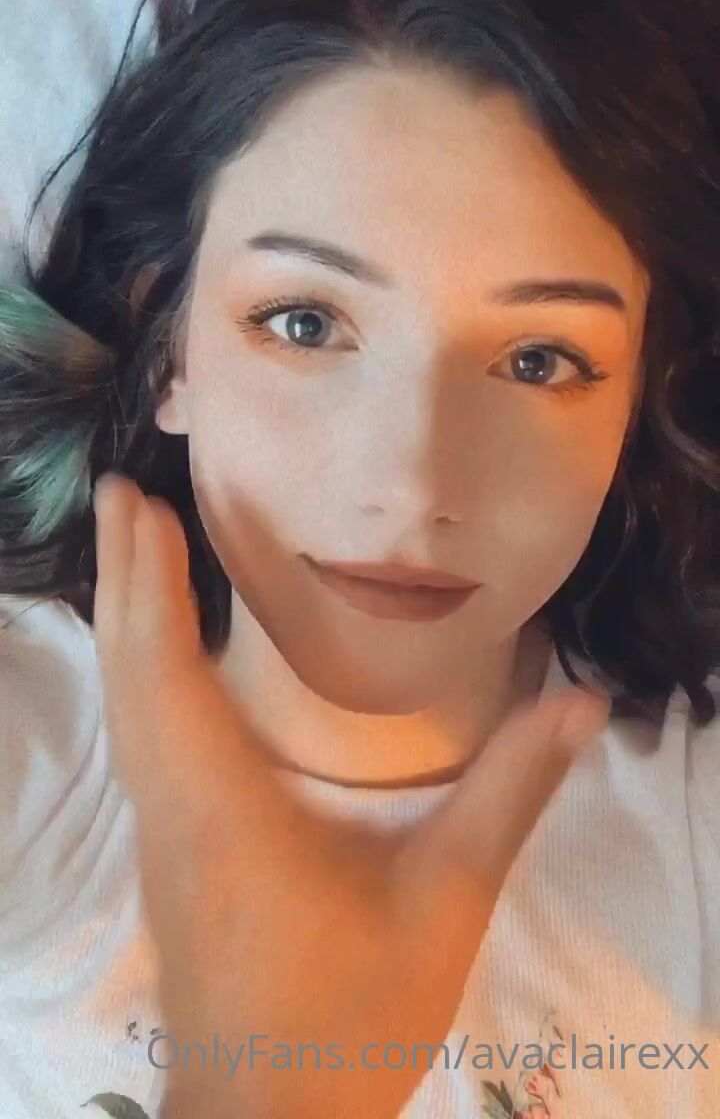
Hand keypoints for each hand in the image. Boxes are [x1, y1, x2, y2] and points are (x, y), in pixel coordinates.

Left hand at [93, 473, 608, 1118]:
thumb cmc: (352, 1012)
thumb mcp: (446, 900)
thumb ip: (509, 794)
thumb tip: (580, 701)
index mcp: (222, 808)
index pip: (165, 672)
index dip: (148, 581)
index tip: (137, 503)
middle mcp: (172, 809)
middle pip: (130, 675)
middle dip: (124, 578)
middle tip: (125, 496)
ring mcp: (161, 836)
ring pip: (126, 709)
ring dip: (127, 622)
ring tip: (135, 552)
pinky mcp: (168, 856)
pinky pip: (139, 740)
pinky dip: (140, 673)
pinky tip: (161, 656)